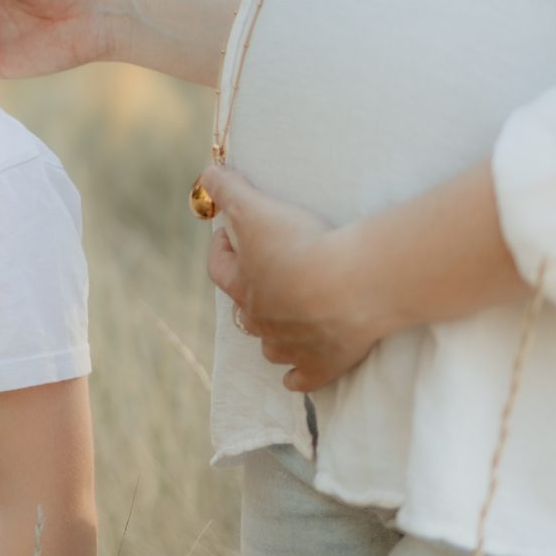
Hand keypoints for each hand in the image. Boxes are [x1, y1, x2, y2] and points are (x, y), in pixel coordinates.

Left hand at [201, 165, 387, 393]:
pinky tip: (297, 377)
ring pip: (270, 347)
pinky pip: (302, 379)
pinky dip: (299, 377)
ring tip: (284, 321)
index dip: (221, 250)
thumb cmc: (300, 245)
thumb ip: (228, 189)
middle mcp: (261, 321)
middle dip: (251, 295)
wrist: (350, 286)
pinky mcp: (322, 364)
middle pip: (245, 312)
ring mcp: (291, 346)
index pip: (219, 269)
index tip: (228, 234)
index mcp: (243, 285)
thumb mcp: (257, 208)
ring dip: (272, 336)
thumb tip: (205, 175)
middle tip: (266, 276)